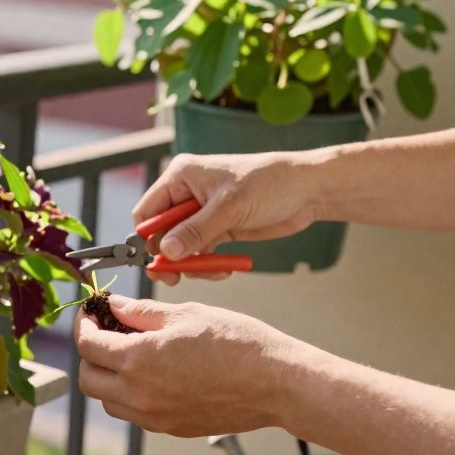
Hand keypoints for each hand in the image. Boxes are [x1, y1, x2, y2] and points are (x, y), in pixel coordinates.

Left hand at [75, 295, 313, 436]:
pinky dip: (130, 395)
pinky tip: (152, 374)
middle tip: (104, 333)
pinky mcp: (172, 428)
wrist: (278, 384)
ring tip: (129, 354)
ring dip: (108, 378)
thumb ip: (141, 312)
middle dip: (89, 355)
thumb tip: (112, 307)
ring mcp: (155, 417)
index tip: (90, 314)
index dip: (83, 325)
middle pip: (88, 380)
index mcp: (138, 360)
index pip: (87, 345)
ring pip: (108, 402)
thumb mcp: (186, 314)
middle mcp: (139, 394)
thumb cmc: (238, 342)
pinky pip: (134, 414)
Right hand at [135, 151, 322, 284]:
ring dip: (191, 264)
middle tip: (175, 276)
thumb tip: (165, 252)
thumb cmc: (269, 183)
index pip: (148, 212)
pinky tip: (223, 268)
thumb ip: (195, 231)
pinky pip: (200, 252)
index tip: (155, 260)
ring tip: (211, 270)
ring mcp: (202, 213)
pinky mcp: (218, 228)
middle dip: (169, 256)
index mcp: (181, 178)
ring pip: (180, 247)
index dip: (147, 238)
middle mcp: (186, 195)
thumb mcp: (228, 208)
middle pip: (160, 233)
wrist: (307, 190)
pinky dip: (207, 264)